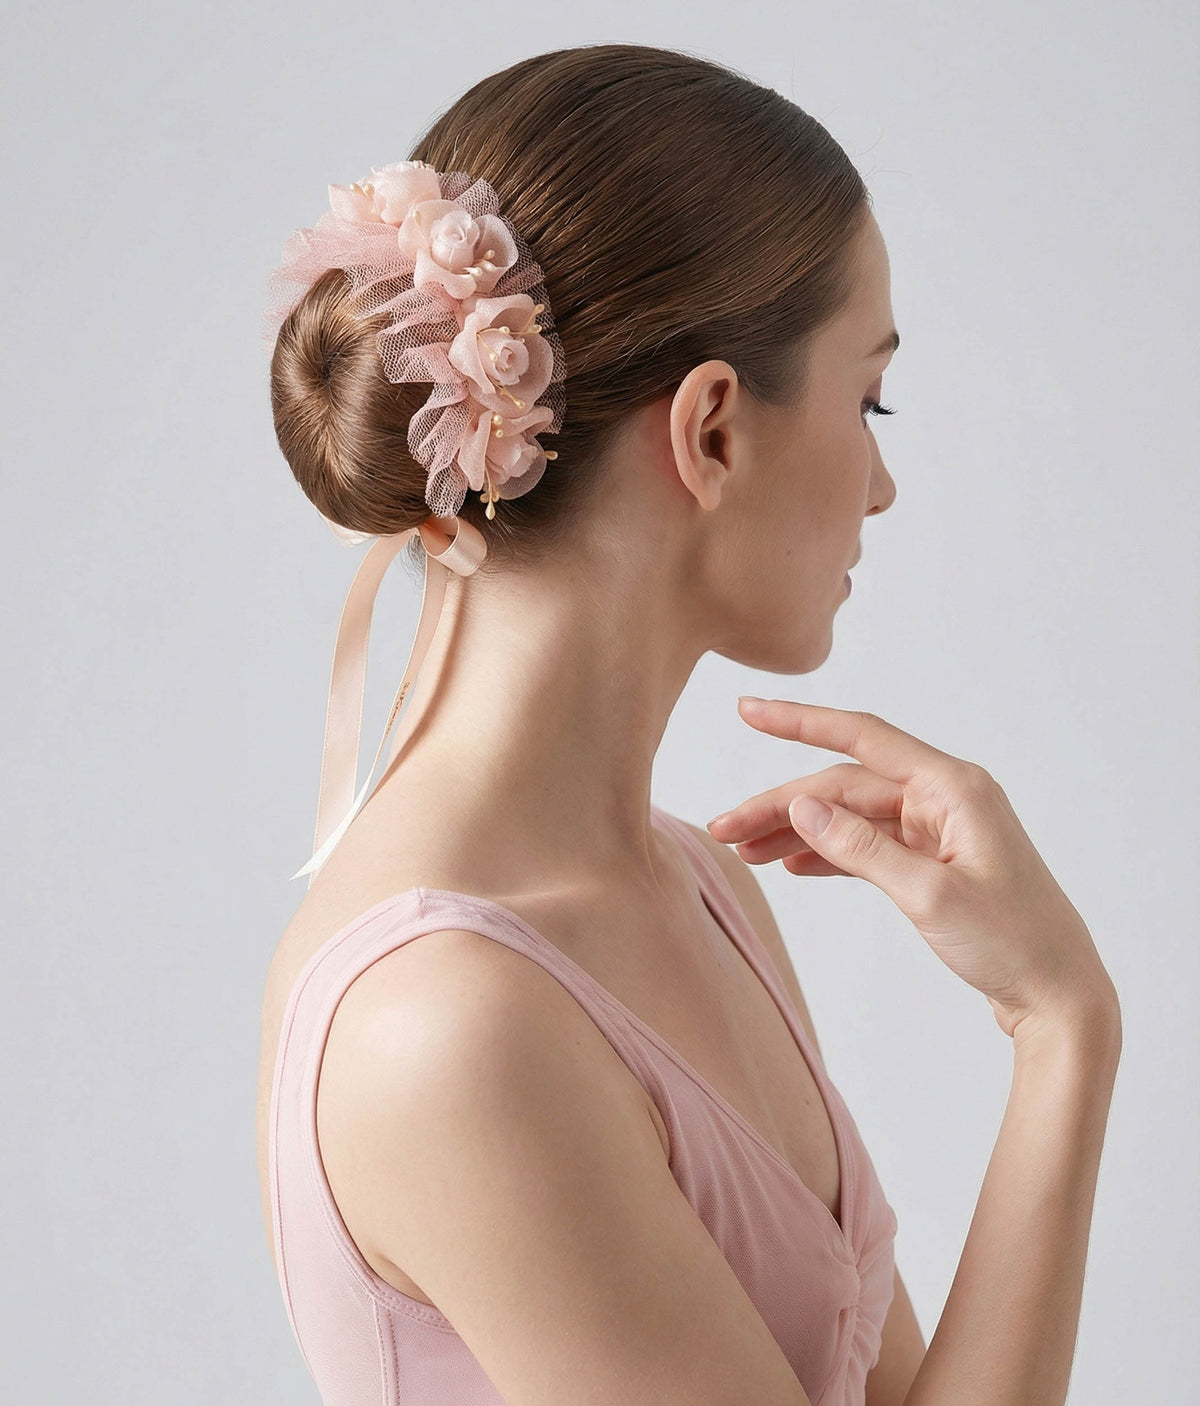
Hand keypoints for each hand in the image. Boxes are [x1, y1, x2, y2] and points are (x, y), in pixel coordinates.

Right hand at [707, 698, 1117, 1044]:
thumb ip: (862, 849)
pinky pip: (867, 845)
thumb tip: (803, 807)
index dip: (799, 723)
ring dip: (796, 831)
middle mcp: (945, 798)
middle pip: (844, 786)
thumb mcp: (931, 896)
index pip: (861, 738)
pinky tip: (788, 864)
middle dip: (781, 805)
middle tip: (724, 830)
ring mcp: (939, 830)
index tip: (748, 712)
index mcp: (954, 788)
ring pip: (850, 817)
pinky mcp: (934, 863)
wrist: (1061, 999)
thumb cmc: (1014, 944)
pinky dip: (826, 853)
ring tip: (743, 852)